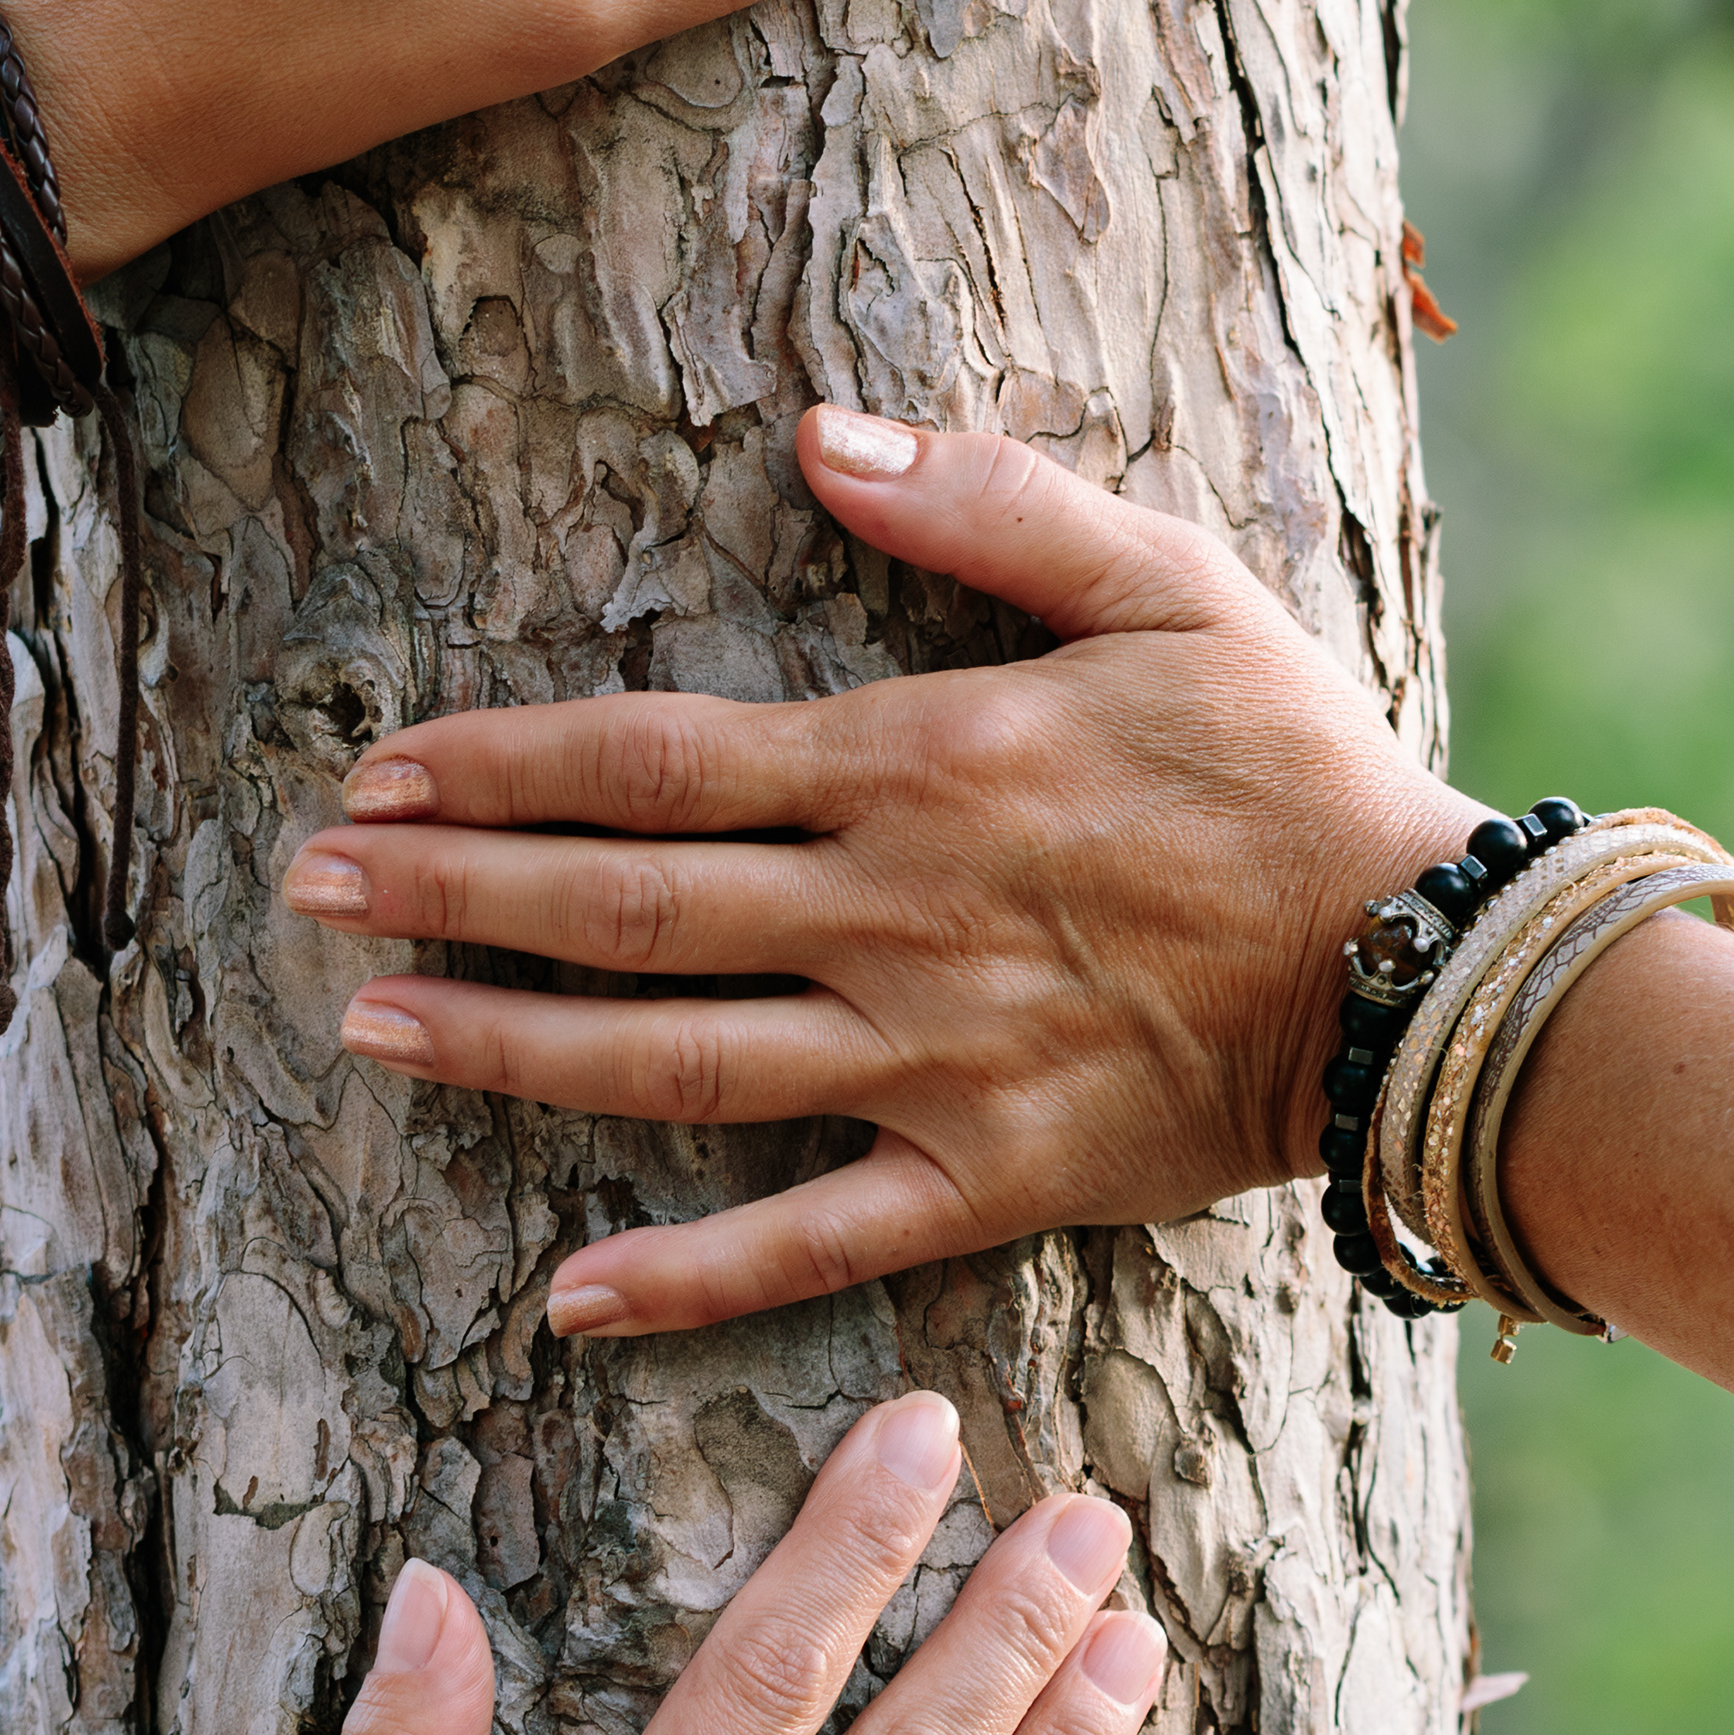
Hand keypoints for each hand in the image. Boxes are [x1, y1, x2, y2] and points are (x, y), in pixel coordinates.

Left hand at [277, 406, 1478, 1338]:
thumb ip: (985, 504)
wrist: (1428, 973)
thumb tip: (817, 436)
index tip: (379, 771)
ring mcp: (925, 1058)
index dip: (500, 767)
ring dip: (506, 1047)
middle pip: (621, 904)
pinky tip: (561, 1298)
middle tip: (305, 891)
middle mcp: (889, 913)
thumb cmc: (1297, 767)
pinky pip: (805, 1238)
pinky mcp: (980, 1180)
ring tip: (370, 1031)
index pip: (653, 759)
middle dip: (447, 893)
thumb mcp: (1166, 582)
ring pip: (671, 1061)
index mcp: (917, 762)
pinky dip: (681, 1277)